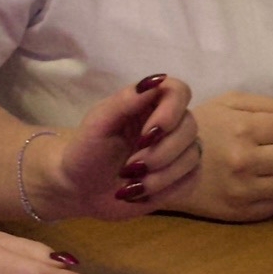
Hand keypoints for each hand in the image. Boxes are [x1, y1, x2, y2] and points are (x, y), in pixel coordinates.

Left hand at [29, 74, 200, 219]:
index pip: (179, 91)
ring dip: (161, 176)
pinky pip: (192, 180)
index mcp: (148, 103)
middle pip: (190, 126)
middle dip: (161, 152)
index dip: (171, 112)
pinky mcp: (180, 177)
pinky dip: (167, 190)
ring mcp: (177, 151)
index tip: (148, 135)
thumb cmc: (86, 151)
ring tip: (132, 184)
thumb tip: (157, 80)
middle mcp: (168, 123)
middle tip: (130, 167)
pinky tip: (142, 193)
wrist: (80, 190)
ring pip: (192, 156)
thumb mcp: (98, 123)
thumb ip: (126, 100)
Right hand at [182, 93, 272, 221]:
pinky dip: (272, 194)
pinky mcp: (239, 213)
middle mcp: (245, 160)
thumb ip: (271, 105)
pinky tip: (256, 184)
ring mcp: (242, 190)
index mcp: (244, 128)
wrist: (164, 162)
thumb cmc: (203, 125)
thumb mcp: (231, 103)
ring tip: (268, 166)